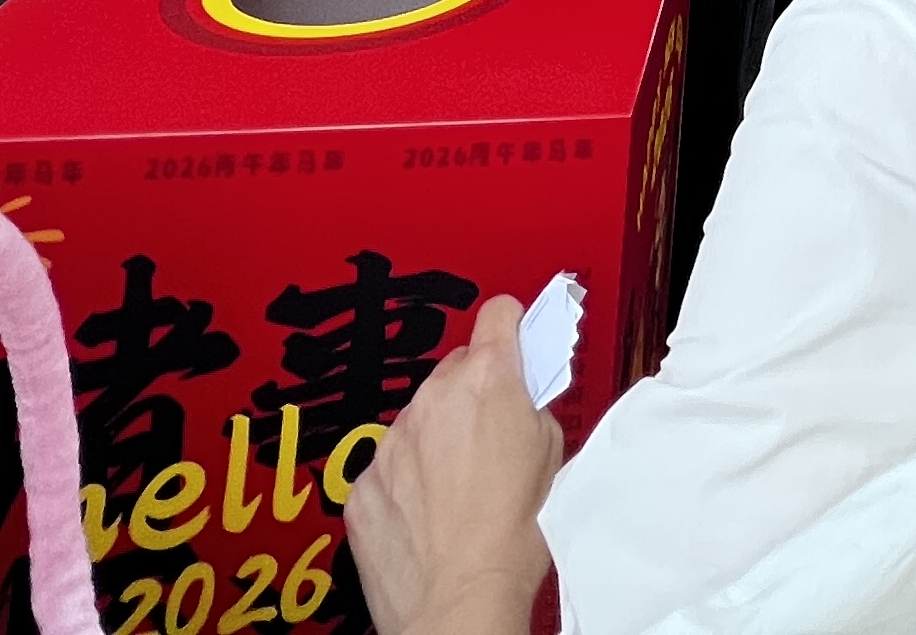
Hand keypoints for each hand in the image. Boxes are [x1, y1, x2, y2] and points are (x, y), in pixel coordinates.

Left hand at [347, 317, 559, 634]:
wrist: (460, 601)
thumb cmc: (510, 538)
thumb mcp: (552, 456)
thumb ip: (532, 410)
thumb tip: (522, 401)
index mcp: (488, 381)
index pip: (498, 314)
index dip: (512, 327)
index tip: (515, 338)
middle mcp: (433, 400)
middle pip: (455, 370)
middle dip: (473, 395)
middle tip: (493, 438)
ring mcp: (391, 441)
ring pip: (418, 419)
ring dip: (436, 440)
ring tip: (461, 489)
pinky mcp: (364, 483)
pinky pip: (388, 466)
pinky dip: (406, 482)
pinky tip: (430, 515)